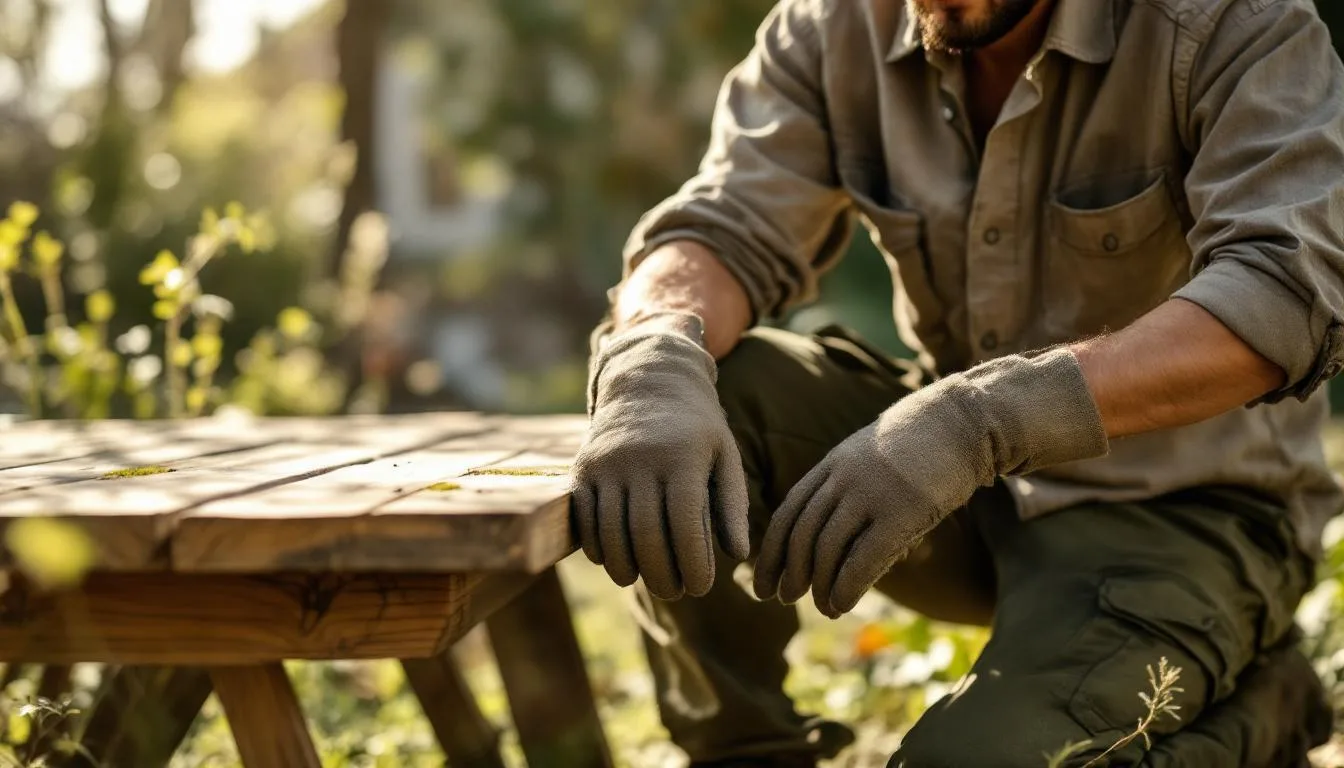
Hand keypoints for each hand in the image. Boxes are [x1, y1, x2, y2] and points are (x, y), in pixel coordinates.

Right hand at [570, 313, 749, 599]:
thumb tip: (737, 554)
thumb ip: (733, 504)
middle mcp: (641, 460)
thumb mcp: (724, 454)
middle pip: (647, 538)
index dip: (693, 565)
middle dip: (662, 575)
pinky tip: (617, 562)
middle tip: (676, 591)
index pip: (686, 527)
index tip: (702, 586)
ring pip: (611, 534)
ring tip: (646, 582)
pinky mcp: (583, 469)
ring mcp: (607, 465)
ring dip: (628, 569)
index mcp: (682, 458)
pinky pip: (586, 521)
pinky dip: (599, 549)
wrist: (647, 378)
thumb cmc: (696, 425)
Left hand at [753, 348, 1108, 617]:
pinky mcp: (901, 513)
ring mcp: (871, 495)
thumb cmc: (920, 445)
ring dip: (818, 586)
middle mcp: (842, 479)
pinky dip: (846, 588)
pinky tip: (840, 606)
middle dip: (788, 572)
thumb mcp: (870, 458)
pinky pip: (863, 560)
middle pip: (801, 534)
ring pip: (828, 550)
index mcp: (831, 465)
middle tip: (782, 599)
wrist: (963, 423)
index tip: (759, 580)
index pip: (787, 514)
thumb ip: (845, 489)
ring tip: (820, 607)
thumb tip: (829, 534)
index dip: (770, 552)